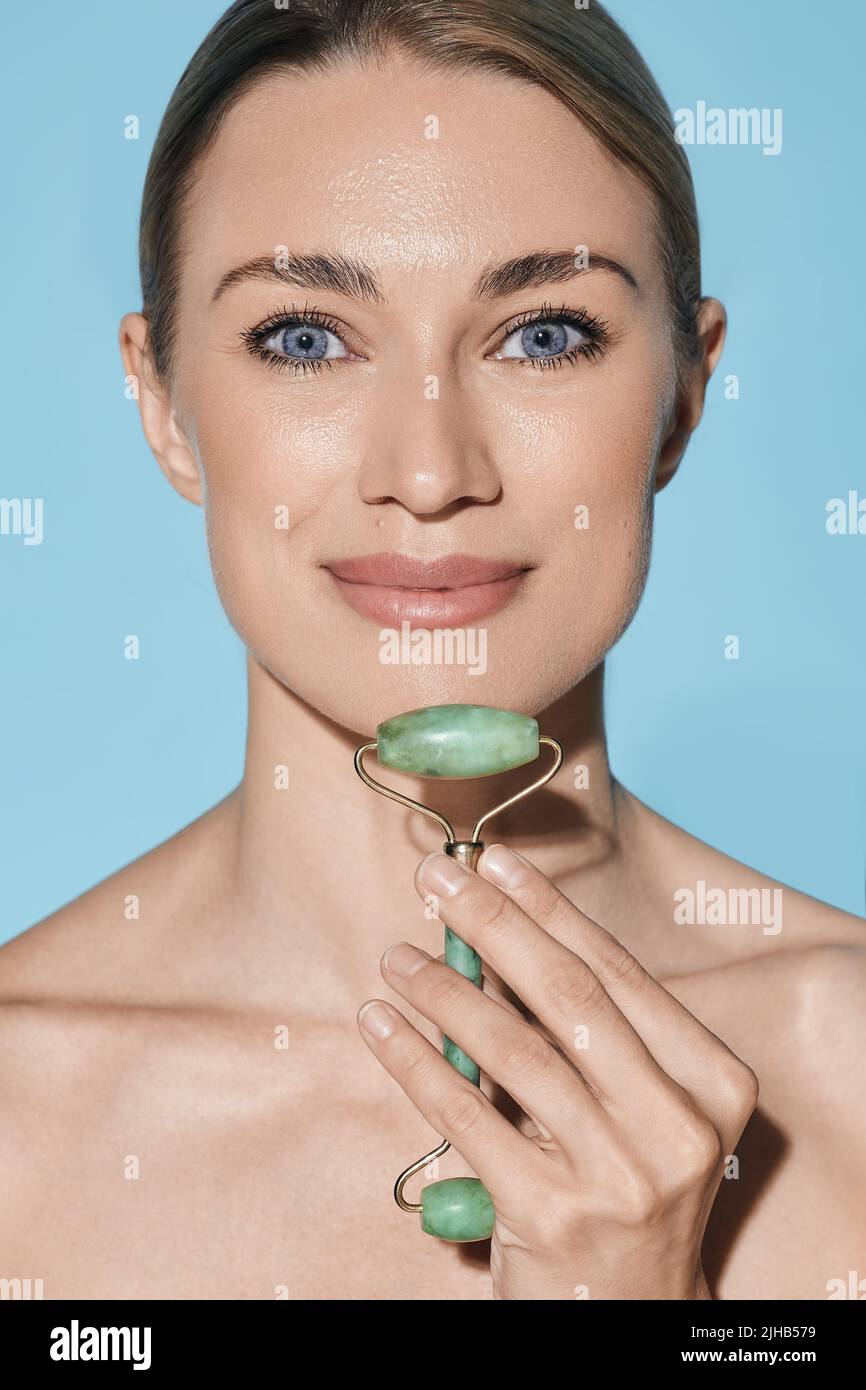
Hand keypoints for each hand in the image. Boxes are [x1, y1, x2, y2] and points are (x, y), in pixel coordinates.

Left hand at [357, 844, 758, 1299]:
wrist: (627, 1310)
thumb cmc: (624, 1184)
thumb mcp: (635, 1104)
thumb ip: (585, 1029)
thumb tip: (493, 927)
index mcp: (713, 1082)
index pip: (617, 972)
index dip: (547, 909)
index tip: (492, 862)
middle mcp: (678, 1127)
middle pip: (568, 997)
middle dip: (493, 925)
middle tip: (435, 879)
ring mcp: (619, 1176)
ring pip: (514, 1052)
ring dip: (444, 990)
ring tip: (397, 957)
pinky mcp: (551, 1214)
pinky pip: (465, 1116)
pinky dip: (415, 1060)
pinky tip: (381, 1024)